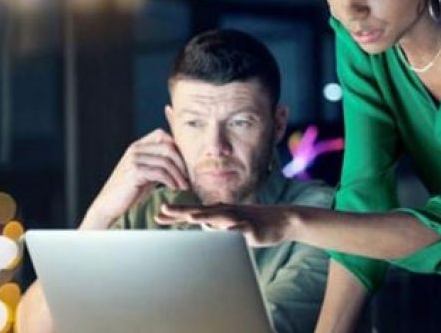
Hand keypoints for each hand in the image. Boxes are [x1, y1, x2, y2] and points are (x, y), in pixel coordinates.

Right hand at [81, 129, 189, 228]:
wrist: (109, 204)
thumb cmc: (132, 190)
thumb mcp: (148, 172)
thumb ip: (160, 162)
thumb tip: (184, 159)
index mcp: (138, 146)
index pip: (163, 135)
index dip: (177, 147)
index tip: (186, 163)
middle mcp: (135, 149)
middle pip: (168, 147)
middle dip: (182, 163)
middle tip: (189, 177)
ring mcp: (134, 160)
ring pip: (166, 161)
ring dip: (179, 175)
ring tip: (185, 186)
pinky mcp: (134, 172)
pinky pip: (160, 173)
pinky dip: (171, 181)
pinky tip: (175, 189)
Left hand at [155, 203, 296, 245]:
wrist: (282, 220)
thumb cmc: (255, 222)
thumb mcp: (230, 225)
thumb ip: (215, 225)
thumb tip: (201, 226)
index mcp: (219, 213)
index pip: (193, 213)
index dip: (176, 214)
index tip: (158, 215)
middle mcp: (226, 213)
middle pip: (201, 211)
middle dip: (182, 211)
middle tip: (163, 209)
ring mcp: (239, 218)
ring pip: (219, 217)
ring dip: (205, 217)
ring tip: (190, 217)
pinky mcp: (252, 227)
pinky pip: (242, 228)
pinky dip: (235, 229)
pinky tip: (229, 230)